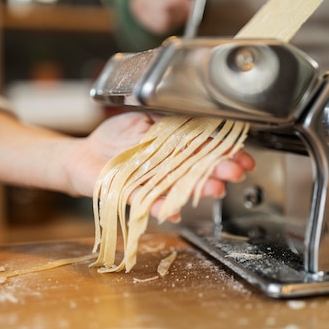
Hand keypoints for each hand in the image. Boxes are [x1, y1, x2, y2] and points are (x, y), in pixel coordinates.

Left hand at [67, 112, 255, 205]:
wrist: (85, 154)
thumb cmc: (114, 135)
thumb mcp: (143, 117)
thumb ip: (168, 120)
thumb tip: (195, 120)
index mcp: (174, 145)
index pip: (204, 148)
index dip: (225, 153)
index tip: (243, 160)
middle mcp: (167, 166)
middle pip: (196, 168)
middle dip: (218, 171)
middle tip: (236, 173)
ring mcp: (151, 181)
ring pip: (177, 186)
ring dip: (196, 189)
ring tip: (215, 190)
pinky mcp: (131, 193)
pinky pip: (148, 202)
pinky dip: (161, 207)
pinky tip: (175, 211)